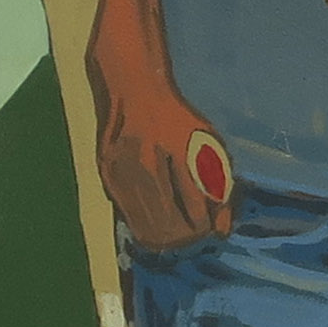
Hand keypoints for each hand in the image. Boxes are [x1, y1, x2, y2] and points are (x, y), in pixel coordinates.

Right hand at [102, 93, 235, 252]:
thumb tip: (222, 233)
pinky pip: (129, 217)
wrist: (133, 89)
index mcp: (177, 150)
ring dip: (167, 237)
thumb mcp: (208, 145)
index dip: (206, 225)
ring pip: (146, 229)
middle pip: (170, 226)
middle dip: (188, 236)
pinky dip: (146, 225)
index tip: (210, 225)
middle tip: (196, 231)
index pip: (196, 208)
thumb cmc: (178, 121)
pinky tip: (158, 216)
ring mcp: (121, 170)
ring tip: (179, 229)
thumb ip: (220, 187)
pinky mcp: (105, 175)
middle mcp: (145, 160)